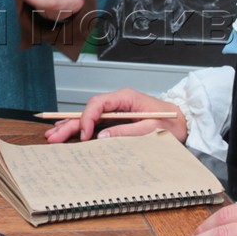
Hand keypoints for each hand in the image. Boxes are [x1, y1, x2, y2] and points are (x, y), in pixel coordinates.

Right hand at [44, 87, 187, 144]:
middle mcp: (117, 103)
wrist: (184, 122)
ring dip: (70, 126)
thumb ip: (127, 132)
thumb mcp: (152, 128)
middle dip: (71, 124)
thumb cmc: (172, 123)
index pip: (98, 104)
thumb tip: (102, 137)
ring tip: (53, 135)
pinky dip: (80, 130)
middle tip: (54, 136)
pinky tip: (66, 133)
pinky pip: (95, 124)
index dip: (87, 119)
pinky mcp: (116, 121)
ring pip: (88, 117)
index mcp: (125, 98)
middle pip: (88, 111)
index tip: (85, 135)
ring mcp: (115, 112)